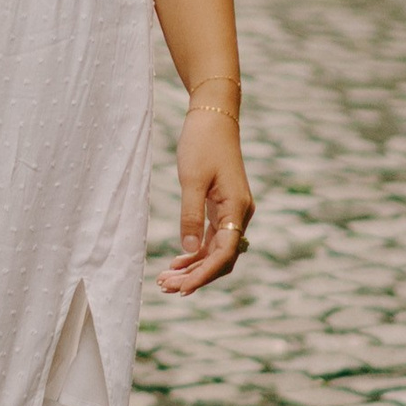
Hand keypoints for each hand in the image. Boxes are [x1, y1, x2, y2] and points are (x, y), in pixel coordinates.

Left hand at [160, 102, 252, 294]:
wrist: (213, 117)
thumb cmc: (202, 143)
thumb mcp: (192, 179)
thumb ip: (191, 215)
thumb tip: (190, 249)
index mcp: (237, 208)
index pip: (225, 253)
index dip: (204, 273)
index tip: (183, 288)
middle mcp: (239, 214)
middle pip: (222, 257)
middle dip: (196, 275)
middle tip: (165, 287)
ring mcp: (232, 212)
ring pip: (216, 250)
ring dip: (193, 267)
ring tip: (165, 280)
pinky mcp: (222, 208)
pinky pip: (212, 238)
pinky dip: (196, 252)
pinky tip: (177, 262)